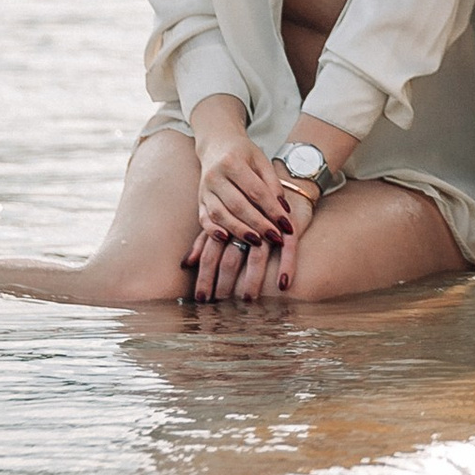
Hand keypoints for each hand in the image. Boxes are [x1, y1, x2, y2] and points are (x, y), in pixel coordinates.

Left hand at [183, 176, 316, 304]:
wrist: (273, 170)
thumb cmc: (241, 199)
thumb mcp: (220, 217)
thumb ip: (203, 240)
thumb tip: (185, 265)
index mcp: (223, 219)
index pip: (210, 254)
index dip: (205, 277)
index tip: (201, 299)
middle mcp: (242, 220)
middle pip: (231, 258)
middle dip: (225, 284)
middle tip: (221, 305)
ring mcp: (265, 221)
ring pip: (257, 255)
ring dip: (253, 280)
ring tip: (249, 300)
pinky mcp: (287, 221)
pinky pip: (288, 248)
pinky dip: (285, 266)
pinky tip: (283, 285)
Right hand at [195, 129, 291, 245]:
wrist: (216, 144)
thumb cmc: (243, 153)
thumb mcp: (261, 161)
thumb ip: (273, 184)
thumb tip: (284, 210)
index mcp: (232, 161)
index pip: (255, 191)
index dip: (272, 210)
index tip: (286, 225)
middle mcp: (215, 175)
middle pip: (238, 205)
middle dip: (258, 224)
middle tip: (275, 238)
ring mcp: (205, 189)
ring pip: (220, 214)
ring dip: (239, 231)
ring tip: (257, 242)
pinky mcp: (200, 200)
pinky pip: (204, 219)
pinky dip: (213, 231)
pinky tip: (226, 239)